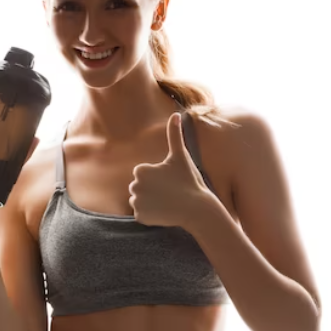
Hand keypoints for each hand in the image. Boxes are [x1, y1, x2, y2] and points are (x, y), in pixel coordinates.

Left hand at [129, 112, 212, 227]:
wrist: (196, 209)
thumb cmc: (189, 179)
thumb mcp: (181, 156)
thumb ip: (174, 134)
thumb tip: (176, 113)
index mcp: (140, 170)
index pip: (143, 173)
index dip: (157, 177)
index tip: (170, 180)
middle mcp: (134, 186)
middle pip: (140, 186)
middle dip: (153, 189)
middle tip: (170, 192)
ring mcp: (136, 203)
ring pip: (139, 199)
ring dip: (150, 201)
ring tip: (167, 201)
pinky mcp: (139, 217)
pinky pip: (141, 213)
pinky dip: (150, 214)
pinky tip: (163, 212)